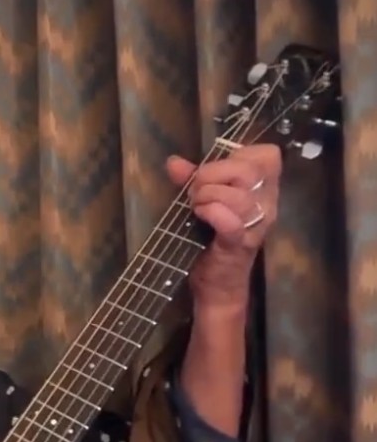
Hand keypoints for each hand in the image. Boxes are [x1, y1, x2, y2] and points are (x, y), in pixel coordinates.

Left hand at [165, 143, 281, 311]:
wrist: (216, 286)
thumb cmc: (211, 242)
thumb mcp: (203, 204)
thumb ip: (192, 180)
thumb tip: (174, 162)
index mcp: (262, 190)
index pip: (267, 155)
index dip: (239, 155)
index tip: (217, 172)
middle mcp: (266, 205)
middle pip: (249, 170)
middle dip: (213, 174)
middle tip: (196, 192)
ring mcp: (255, 225)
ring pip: (239, 195)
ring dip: (207, 196)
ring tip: (196, 208)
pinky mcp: (238, 245)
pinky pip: (232, 221)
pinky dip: (212, 213)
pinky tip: (200, 216)